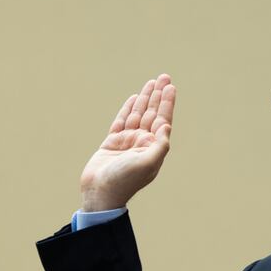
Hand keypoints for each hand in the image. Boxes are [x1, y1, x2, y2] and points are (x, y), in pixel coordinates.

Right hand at [79, 74, 176, 212]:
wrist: (100, 193)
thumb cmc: (124, 181)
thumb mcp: (148, 164)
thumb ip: (160, 145)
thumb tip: (166, 126)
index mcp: (152, 148)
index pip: (162, 120)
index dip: (166, 103)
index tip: (170, 87)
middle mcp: (141, 143)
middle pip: (152, 113)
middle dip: (158, 95)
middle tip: (164, 77)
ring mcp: (127, 142)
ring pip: (137, 114)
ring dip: (144, 98)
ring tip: (151, 82)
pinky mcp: (112, 143)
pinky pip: (121, 121)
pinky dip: (127, 109)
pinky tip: (134, 99)